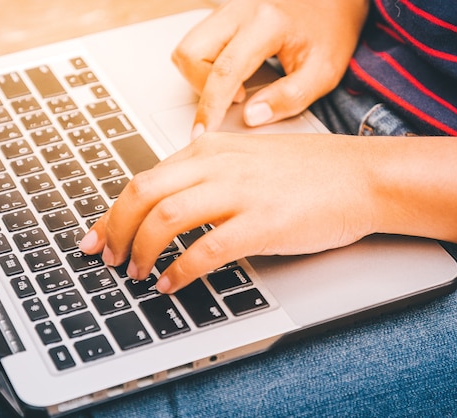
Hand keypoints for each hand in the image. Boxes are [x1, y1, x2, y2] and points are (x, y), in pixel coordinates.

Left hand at [79, 133, 375, 292]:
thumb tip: (164, 208)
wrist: (361, 176)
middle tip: (108, 258)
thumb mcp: (245, 159)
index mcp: (209, 150)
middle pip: (143, 194)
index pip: (144, 178)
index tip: (96, 236)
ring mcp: (241, 192)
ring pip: (166, 217)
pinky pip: (206, 249)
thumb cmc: (307, 172)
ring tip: (136, 273)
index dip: (111, 212)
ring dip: (142, 249)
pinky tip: (170, 284)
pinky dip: (180, 270)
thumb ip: (204, 176)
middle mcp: (218, 165)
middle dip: (115, 230)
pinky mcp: (263, 223)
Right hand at [171, 0, 368, 137]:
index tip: (204, 132)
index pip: (224, 70)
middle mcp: (240, 11)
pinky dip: (203, 66)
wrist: (333, 4)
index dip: (211, 107)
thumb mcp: (321, 73)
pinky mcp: (225, 16)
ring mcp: (229, 11)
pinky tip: (231, 75)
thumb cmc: (329, 34)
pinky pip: (197, 43)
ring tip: (234, 88)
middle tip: (235, 100)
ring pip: (188, 47)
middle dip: (200, 86)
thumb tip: (251, 117)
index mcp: (266, 24)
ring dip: (199, 76)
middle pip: (190, 52)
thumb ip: (288, 98)